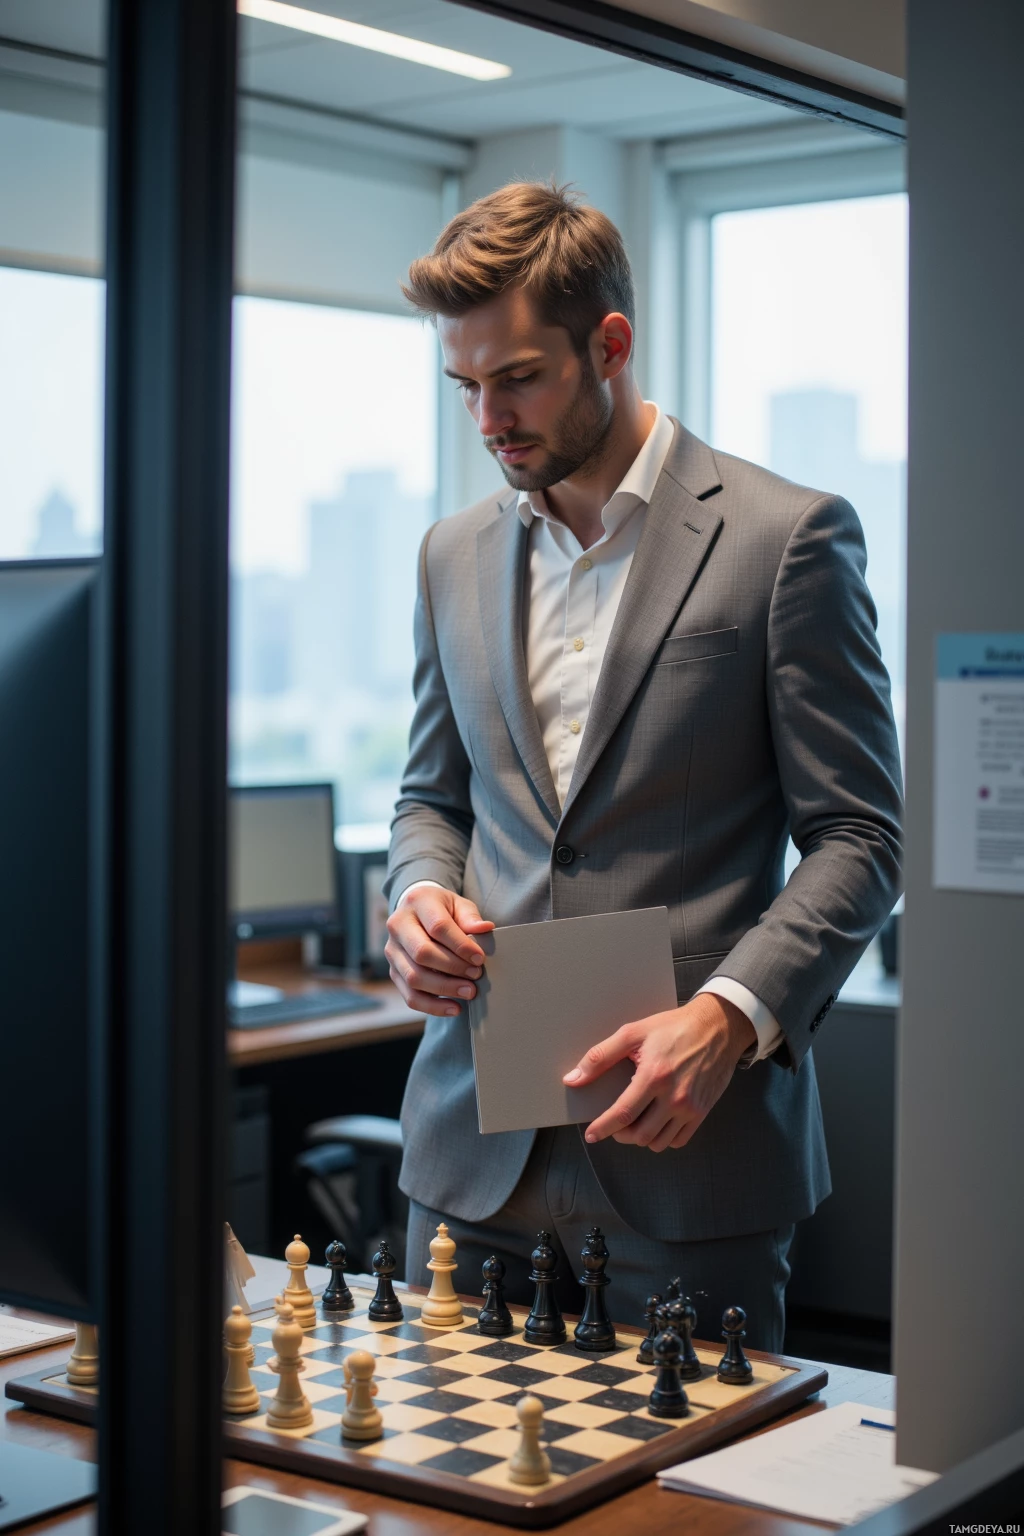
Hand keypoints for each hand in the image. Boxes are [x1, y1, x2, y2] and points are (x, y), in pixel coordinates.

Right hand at [385, 885, 493, 1016]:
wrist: (416, 911)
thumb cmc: (442, 909)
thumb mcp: (458, 904)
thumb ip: (470, 917)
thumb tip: (485, 929)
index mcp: (416, 902)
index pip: (438, 927)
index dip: (461, 945)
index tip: (480, 958)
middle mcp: (398, 926)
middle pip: (422, 953)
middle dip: (453, 968)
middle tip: (476, 976)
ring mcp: (392, 950)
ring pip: (414, 977)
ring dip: (445, 989)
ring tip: (469, 992)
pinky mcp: (393, 971)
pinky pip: (410, 995)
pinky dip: (433, 1006)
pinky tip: (454, 1008)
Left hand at [563, 994, 756, 1151]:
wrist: (717, 1027)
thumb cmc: (674, 1028)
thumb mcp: (633, 1033)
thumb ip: (600, 1057)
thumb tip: (573, 1078)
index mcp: (653, 1076)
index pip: (623, 1113)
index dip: (603, 1128)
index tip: (591, 1135)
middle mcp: (674, 1096)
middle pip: (640, 1134)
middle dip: (620, 1134)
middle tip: (613, 1125)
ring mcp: (690, 1107)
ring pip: (658, 1142)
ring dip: (641, 1138)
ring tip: (634, 1123)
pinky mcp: (703, 1111)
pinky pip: (679, 1140)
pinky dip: (664, 1138)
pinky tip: (656, 1123)